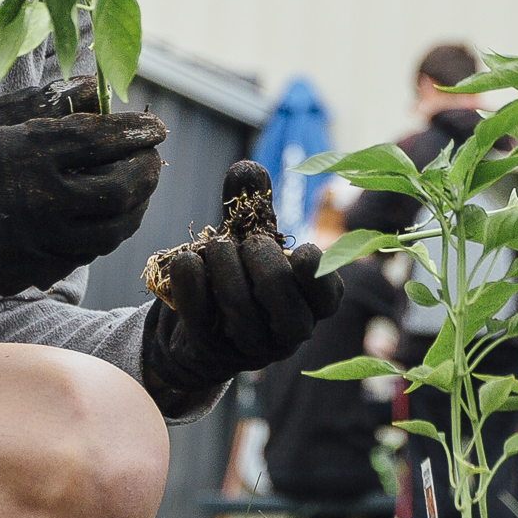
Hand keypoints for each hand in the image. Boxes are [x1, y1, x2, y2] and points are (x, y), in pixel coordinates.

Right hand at [0, 79, 165, 313]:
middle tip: (154, 160)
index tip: (156, 127)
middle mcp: (40, 200)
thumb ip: (39, 101)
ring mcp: (38, 242)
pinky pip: (82, 255)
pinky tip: (101, 219)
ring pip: (110, 232)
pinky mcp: (30, 271)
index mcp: (28, 153)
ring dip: (133, 209)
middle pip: (120, 191)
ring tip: (137, 190)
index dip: (137, 132)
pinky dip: (102, 235)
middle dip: (147, 173)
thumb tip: (90, 84)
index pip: (103, 140)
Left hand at [138, 160, 342, 410]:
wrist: (203, 325)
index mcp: (314, 305)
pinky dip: (190, 275)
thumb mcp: (256, 239)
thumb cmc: (245, 275)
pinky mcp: (211, 348)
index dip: (313, 270)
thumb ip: (258, 204)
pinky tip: (188, 259)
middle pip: (277, 287)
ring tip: (216, 247)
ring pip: (236, 301)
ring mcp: (250, 345)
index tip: (299, 251)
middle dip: (257, 252)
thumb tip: (248, 170)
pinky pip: (196, 308)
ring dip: (220, 259)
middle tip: (246, 243)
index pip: (329, 295)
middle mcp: (289, 333)